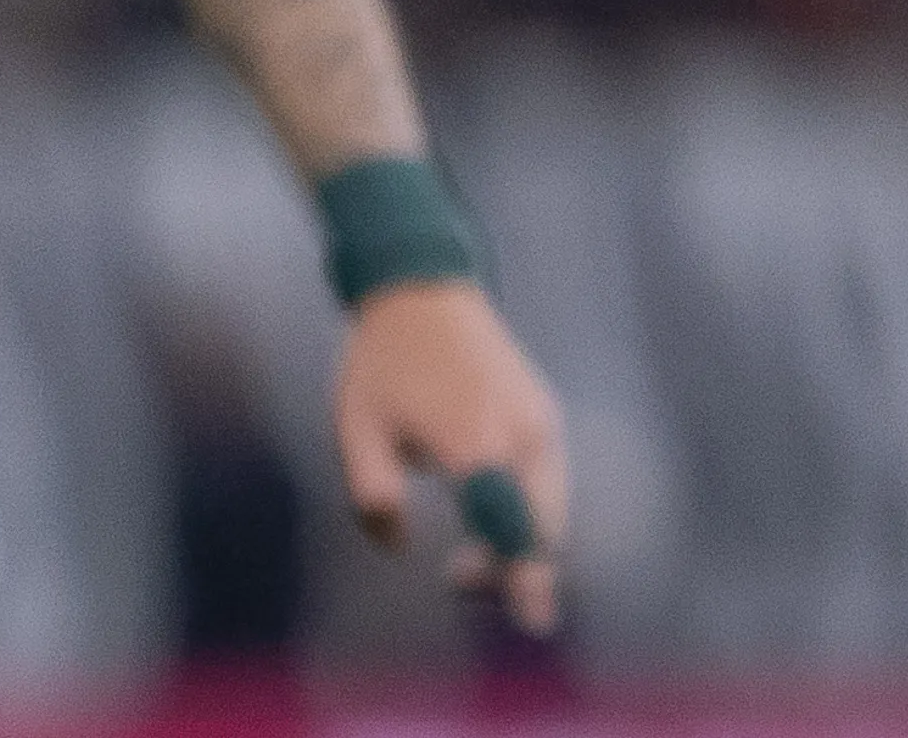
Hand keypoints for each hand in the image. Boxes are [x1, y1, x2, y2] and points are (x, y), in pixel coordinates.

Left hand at [333, 277, 568, 634]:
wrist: (420, 286)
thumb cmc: (381, 359)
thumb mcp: (356, 427)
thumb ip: (373, 494)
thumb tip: (398, 549)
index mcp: (476, 442)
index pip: (511, 527)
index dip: (522, 578)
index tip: (533, 621)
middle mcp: (523, 434)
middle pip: (541, 529)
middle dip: (512, 569)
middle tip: (456, 577)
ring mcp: (541, 422)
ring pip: (551, 509)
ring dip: (520, 541)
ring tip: (466, 555)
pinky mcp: (545, 412)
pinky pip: (549, 480)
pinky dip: (528, 510)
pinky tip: (486, 508)